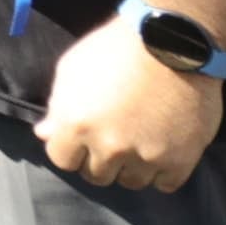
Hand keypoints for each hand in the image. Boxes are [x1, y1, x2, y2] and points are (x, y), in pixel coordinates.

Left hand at [37, 17, 222, 190]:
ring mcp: (146, 157)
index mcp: (75, 125)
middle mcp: (109, 147)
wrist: (171, 40)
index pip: (62, 160)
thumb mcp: (73, 69)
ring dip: (131, 167)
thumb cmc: (115, 49)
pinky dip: (162, 171)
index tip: (83, 137)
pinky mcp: (181, 160)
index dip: (70, 148)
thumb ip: (57, 106)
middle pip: (96, 175)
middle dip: (100, 158)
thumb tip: (45, 134)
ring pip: (131, 181)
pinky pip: (165, 184)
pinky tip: (162, 150)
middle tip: (113, 137)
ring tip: (139, 142)